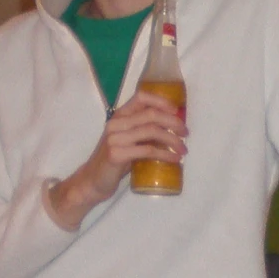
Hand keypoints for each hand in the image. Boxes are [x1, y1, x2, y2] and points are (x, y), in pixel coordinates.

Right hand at [43, 90, 185, 229]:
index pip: (141, 97)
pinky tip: (174, 159)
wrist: (93, 180)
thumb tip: (174, 128)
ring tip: (183, 149)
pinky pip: (148, 150)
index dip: (162, 101)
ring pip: (151, 131)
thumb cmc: (116, 160)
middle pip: (151, 115)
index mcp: (119, 116)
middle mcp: (116, 123)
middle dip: (173, 122)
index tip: (177, 111)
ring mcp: (115, 138)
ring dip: (172, 140)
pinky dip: (165, 154)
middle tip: (186, 133)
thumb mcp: (129, 140)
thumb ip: (144, 131)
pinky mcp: (117, 154)